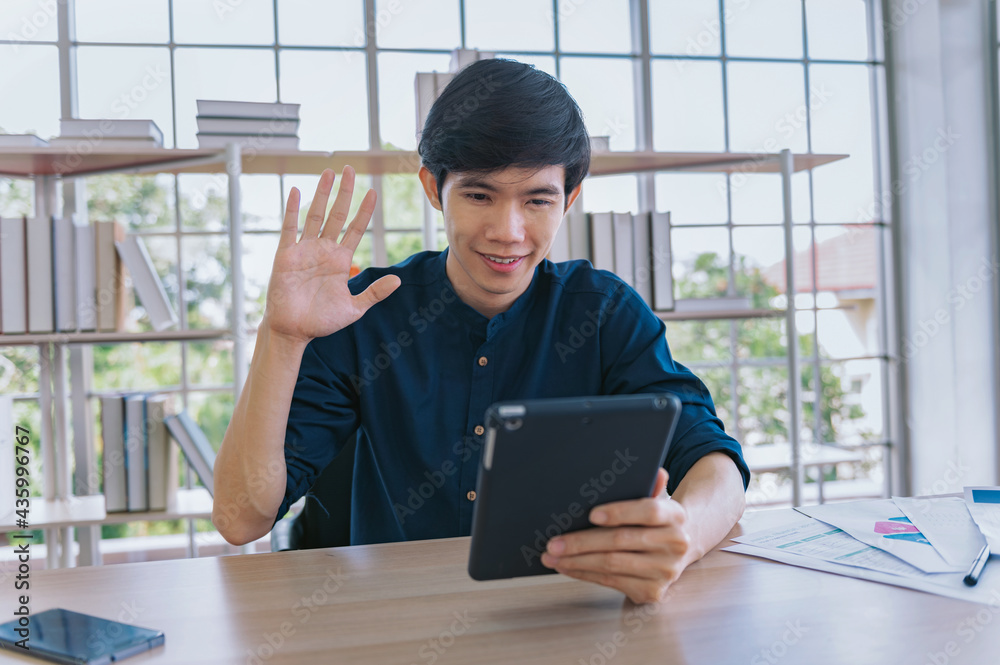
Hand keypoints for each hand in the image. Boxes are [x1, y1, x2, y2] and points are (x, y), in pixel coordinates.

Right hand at [264, 167, 399, 343]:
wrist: (293, 331)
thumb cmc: (321, 321)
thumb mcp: (354, 308)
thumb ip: (374, 293)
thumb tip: (398, 280)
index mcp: (340, 261)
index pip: (355, 229)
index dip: (364, 211)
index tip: (373, 192)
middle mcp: (323, 251)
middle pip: (336, 214)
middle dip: (344, 192)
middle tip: (350, 169)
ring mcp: (304, 250)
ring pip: (315, 215)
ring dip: (322, 193)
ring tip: (328, 172)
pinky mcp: (286, 255)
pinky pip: (289, 228)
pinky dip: (293, 209)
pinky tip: (297, 191)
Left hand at [540, 469, 691, 603]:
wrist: (677, 551)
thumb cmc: (654, 521)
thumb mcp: (654, 500)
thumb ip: (648, 485)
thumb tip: (655, 471)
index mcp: (676, 515)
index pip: (649, 511)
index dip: (620, 512)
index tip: (591, 515)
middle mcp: (676, 544)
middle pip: (621, 540)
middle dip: (581, 542)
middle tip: (554, 543)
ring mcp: (665, 571)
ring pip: (612, 564)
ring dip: (576, 561)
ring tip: (552, 556)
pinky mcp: (653, 591)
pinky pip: (611, 582)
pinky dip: (585, 574)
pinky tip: (568, 567)